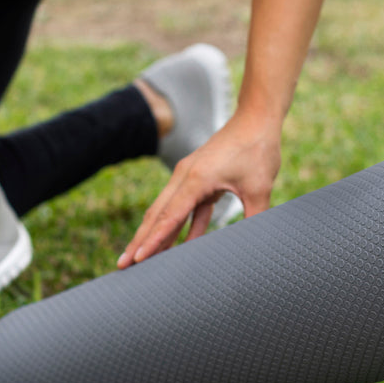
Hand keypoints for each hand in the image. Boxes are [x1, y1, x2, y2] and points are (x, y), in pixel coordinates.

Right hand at [118, 114, 281, 267]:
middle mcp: (185, 177)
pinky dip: (181, 226)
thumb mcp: (260, 188)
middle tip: (124, 265)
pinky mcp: (199, 178)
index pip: (169, 217)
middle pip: (157, 215)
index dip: (153, 241)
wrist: (257, 117)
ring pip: (167, 212)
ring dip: (156, 235)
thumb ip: (255, 219)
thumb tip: (255, 245)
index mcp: (196, 179)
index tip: (138, 259)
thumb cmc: (257, 148)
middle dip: (140, 241)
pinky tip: (180, 247)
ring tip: (143, 258)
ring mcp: (190, 177)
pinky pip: (186, 208)